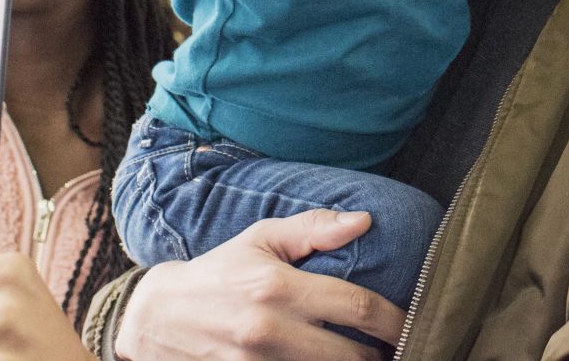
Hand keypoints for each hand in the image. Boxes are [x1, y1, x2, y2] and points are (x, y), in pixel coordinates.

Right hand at [116, 211, 406, 360]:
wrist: (156, 317)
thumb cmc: (219, 271)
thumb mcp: (260, 238)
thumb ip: (312, 229)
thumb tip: (363, 221)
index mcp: (279, 286)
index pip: (358, 307)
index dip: (395, 319)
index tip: (413, 323)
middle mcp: (269, 329)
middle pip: (351, 355)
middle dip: (381, 355)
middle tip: (400, 347)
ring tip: (368, 357)